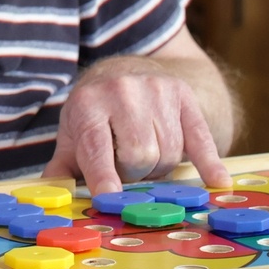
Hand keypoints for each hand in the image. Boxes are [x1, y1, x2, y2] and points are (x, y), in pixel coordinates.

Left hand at [43, 56, 229, 194]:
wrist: (125, 71)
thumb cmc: (95, 113)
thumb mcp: (73, 132)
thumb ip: (64, 166)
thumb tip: (52, 195)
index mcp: (88, 105)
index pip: (98, 148)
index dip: (104, 176)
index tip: (109, 198)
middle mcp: (122, 93)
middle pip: (139, 156)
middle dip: (132, 173)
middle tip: (125, 168)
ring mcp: (156, 91)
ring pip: (167, 154)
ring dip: (157, 167)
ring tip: (144, 156)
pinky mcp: (183, 96)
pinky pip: (201, 138)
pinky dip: (208, 162)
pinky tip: (217, 181)